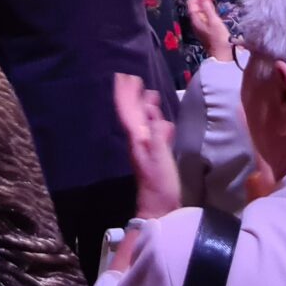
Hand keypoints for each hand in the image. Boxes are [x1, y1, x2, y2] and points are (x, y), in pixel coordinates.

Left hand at [113, 72, 181, 220]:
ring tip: (149, 94)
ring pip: (142, 122)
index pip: (128, 111)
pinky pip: (152, 132)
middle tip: (133, 78)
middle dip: (132, 96)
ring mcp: (145, 149)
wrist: (160, 208)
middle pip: (133, 113)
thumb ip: (156, 133)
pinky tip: (161, 121)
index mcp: (136, 139)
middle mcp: (138, 141)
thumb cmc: (159, 183)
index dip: (126, 94)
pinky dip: (155, 122)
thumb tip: (150, 111)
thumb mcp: (159, 156)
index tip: (124, 77)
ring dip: (143, 107)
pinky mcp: (154, 156)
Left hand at [184, 0, 233, 62]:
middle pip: (195, 5)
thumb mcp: (214, 21)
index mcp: (195, 19)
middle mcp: (196, 21)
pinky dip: (208, 9)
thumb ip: (208, 8)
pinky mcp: (206, 28)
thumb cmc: (219, 39)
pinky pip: (204, 15)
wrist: (223, 54)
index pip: (192, 2)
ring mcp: (200, 25)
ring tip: (214, 0)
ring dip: (205, 3)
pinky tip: (215, 9)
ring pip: (200, 10)